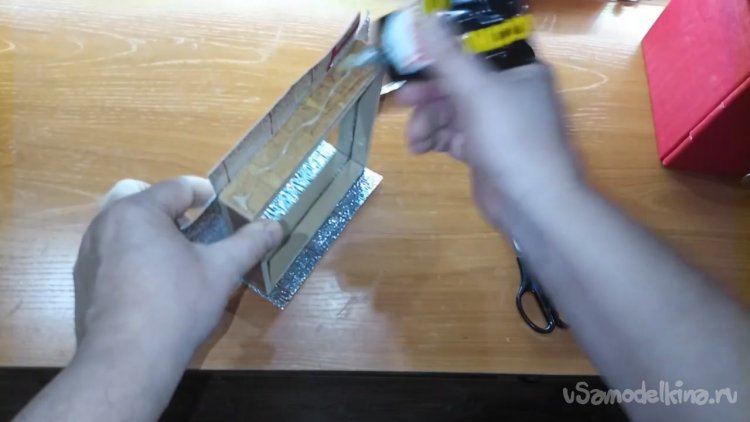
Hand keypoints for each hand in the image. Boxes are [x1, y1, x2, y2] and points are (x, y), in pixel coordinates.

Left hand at [74, 176, 281, 358]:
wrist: (127, 359)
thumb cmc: (177, 304)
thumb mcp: (221, 271)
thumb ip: (249, 243)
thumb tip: (276, 226)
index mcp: (138, 211)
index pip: (177, 188)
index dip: (204, 193)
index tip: (222, 207)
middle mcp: (106, 223)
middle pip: (142, 198)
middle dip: (170, 208)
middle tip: (196, 228)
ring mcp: (90, 252)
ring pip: (122, 225)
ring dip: (149, 231)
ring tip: (176, 256)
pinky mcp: (83, 280)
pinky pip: (110, 252)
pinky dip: (132, 255)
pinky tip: (152, 284)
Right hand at [396, 16, 583, 229]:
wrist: (532, 205)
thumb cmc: (512, 140)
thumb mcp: (477, 92)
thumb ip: (447, 56)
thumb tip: (422, 16)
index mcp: (518, 71)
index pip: (475, 49)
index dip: (442, 52)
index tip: (411, 55)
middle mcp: (508, 93)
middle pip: (458, 82)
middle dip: (429, 94)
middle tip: (402, 100)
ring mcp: (495, 124)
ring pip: (450, 111)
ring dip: (427, 122)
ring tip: (415, 140)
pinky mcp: (483, 150)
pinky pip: (451, 135)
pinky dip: (434, 139)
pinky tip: (419, 149)